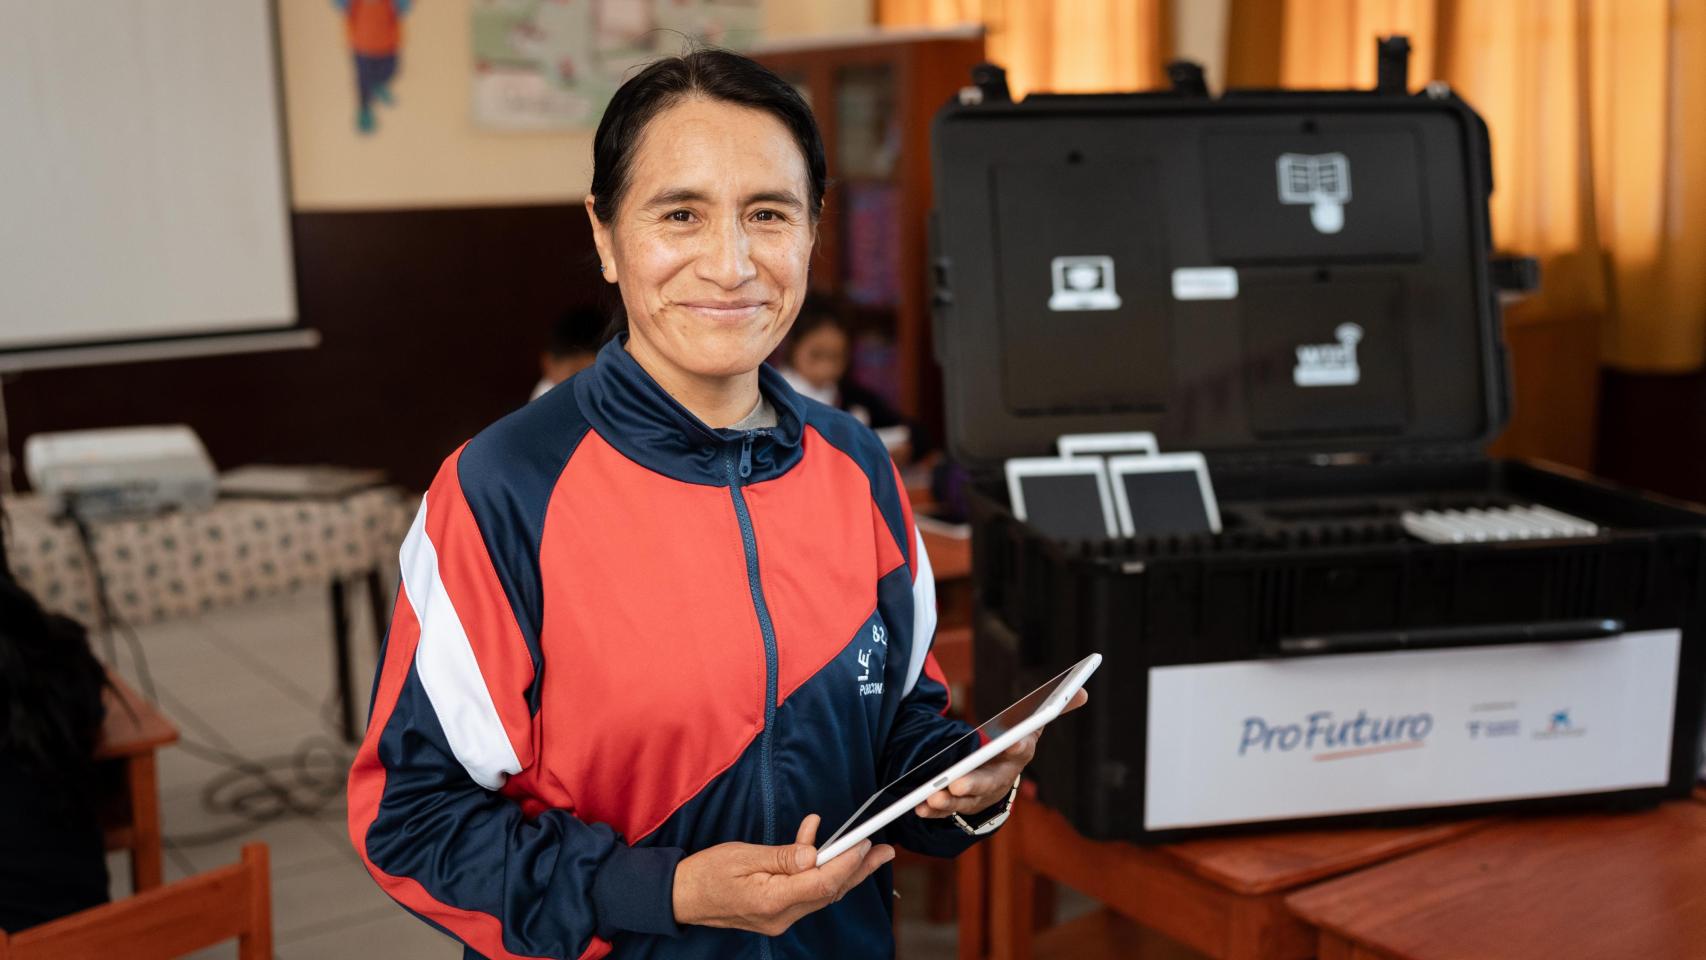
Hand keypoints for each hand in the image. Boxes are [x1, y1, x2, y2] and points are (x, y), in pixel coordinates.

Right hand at [671, 814, 893, 935]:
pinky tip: (816, 844)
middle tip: (885, 852)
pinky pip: (805, 893)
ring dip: (844, 870)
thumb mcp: (742, 856)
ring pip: (821, 893)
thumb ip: (782, 857)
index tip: (864, 843)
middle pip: (829, 891)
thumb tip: (814, 854)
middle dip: (859, 870)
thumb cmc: (706, 873)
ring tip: (867, 850)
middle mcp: (780, 915)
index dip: (846, 862)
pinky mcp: (776, 913)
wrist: (681, 897)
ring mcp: (779, 918)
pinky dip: (816, 870)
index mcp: (771, 900)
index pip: (820, 883)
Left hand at [914, 688, 1088, 819]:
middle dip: (974, 784)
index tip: (1012, 742)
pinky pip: (949, 810)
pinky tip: (919, 807)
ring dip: (948, 802)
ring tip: (929, 798)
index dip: (1017, 745)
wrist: (1001, 772)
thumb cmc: (1014, 743)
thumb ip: (1054, 708)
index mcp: (1019, 753)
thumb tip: (1082, 691)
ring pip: (966, 801)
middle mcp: (1002, 777)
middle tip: (956, 784)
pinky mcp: (964, 804)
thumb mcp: (1032, 724)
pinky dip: (934, 811)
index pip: (1021, 749)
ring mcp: (983, 794)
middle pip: (989, 782)